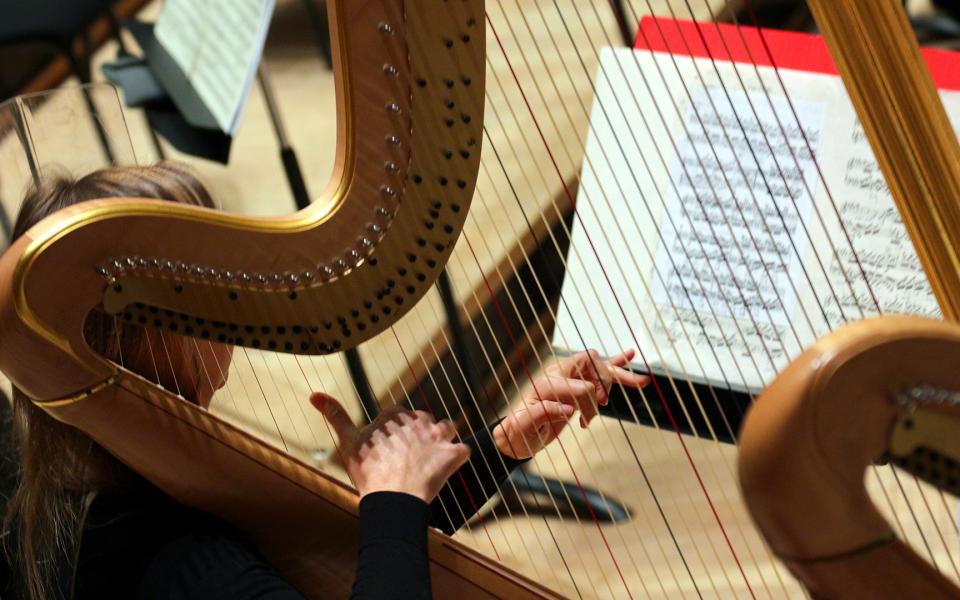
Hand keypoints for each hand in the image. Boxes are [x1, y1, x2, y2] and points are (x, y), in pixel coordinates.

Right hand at [310, 393, 470, 501]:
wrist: (391, 501)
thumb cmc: (368, 473)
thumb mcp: (348, 442)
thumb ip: (335, 415)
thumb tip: (313, 394)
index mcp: (394, 414)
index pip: (399, 415)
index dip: (395, 433)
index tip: (388, 450)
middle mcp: (418, 420)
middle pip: (423, 422)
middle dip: (418, 436)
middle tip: (407, 460)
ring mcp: (438, 436)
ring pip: (446, 429)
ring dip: (441, 441)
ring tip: (428, 462)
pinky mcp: (454, 453)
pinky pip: (463, 449)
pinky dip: (457, 457)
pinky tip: (445, 468)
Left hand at [493, 349, 648, 459]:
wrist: (518, 434)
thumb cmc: (519, 429)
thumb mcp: (525, 424)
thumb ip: (543, 413)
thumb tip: (568, 408)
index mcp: (549, 382)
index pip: (579, 383)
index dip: (588, 399)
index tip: (585, 418)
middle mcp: (561, 376)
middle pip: (592, 365)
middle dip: (605, 382)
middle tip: (604, 402)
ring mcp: (571, 380)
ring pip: (601, 369)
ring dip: (620, 376)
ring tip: (641, 383)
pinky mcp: (579, 389)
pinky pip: (599, 373)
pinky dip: (615, 365)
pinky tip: (630, 357)